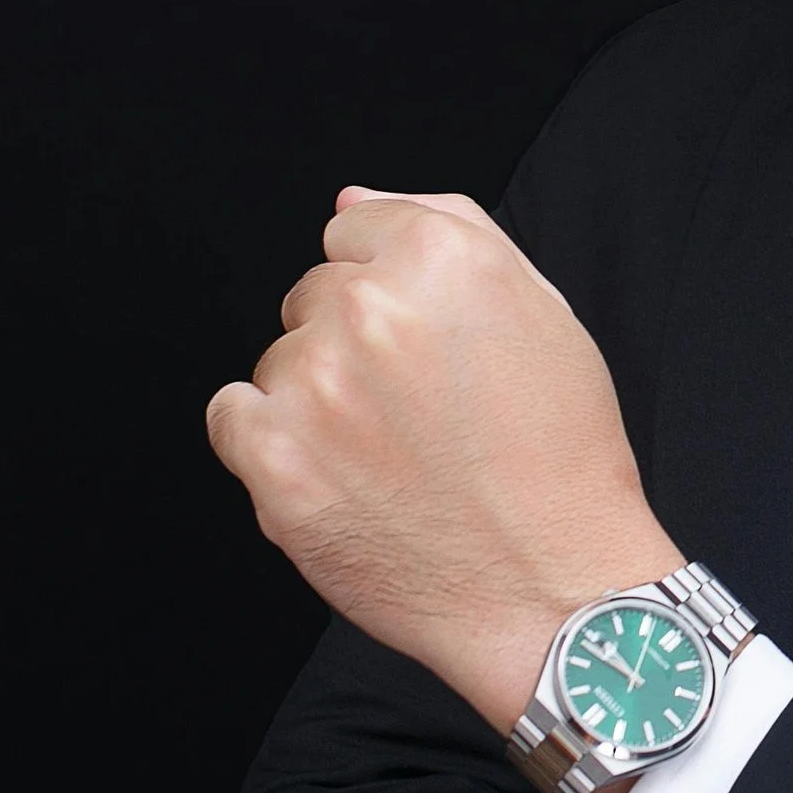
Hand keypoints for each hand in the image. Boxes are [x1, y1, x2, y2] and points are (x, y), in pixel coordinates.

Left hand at [206, 188, 676, 732]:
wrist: (552, 591)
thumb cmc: (560, 462)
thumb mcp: (544, 316)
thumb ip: (447, 230)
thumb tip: (351, 201)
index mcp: (443, 259)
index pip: (356, 232)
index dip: (396, 293)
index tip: (429, 348)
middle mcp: (370, 309)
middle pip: (314, 296)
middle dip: (355, 346)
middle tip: (422, 417)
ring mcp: (314, 386)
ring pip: (279, 362)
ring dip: (319, 402)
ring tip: (394, 461)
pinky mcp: (273, 461)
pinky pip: (232, 417)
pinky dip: (272, 447)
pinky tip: (341, 480)